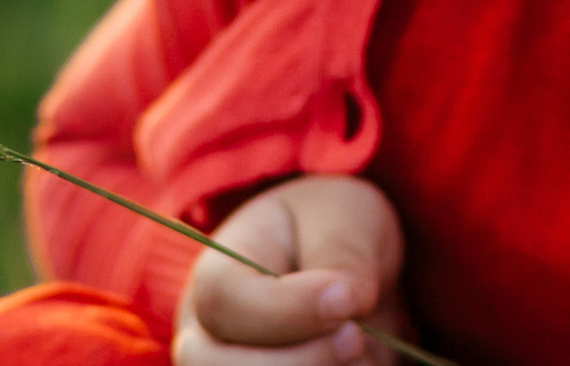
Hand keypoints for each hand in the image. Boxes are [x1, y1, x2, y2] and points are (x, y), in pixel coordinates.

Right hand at [173, 175, 410, 365]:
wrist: (340, 273)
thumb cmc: (333, 232)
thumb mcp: (345, 219)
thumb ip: (343, 255)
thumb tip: (346, 303)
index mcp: (217, 274)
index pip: (226, 303)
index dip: (287, 311)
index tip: (347, 301)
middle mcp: (205, 337)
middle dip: (299, 363)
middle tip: (357, 338)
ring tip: (364, 356)